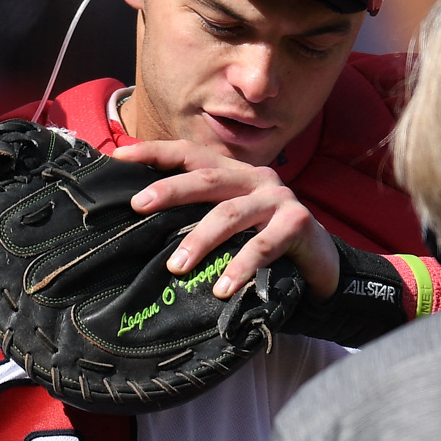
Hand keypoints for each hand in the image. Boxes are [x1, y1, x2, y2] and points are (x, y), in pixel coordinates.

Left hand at [115, 140, 339, 300]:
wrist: (321, 265)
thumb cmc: (263, 244)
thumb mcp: (230, 226)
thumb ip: (198, 217)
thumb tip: (142, 227)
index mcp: (234, 173)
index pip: (191, 154)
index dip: (155, 153)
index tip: (120, 157)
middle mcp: (255, 178)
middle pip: (208, 177)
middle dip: (170, 189)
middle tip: (138, 205)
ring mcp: (279, 198)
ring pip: (231, 212)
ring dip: (200, 239)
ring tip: (176, 266)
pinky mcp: (298, 223)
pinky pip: (263, 245)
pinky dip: (240, 266)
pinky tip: (223, 287)